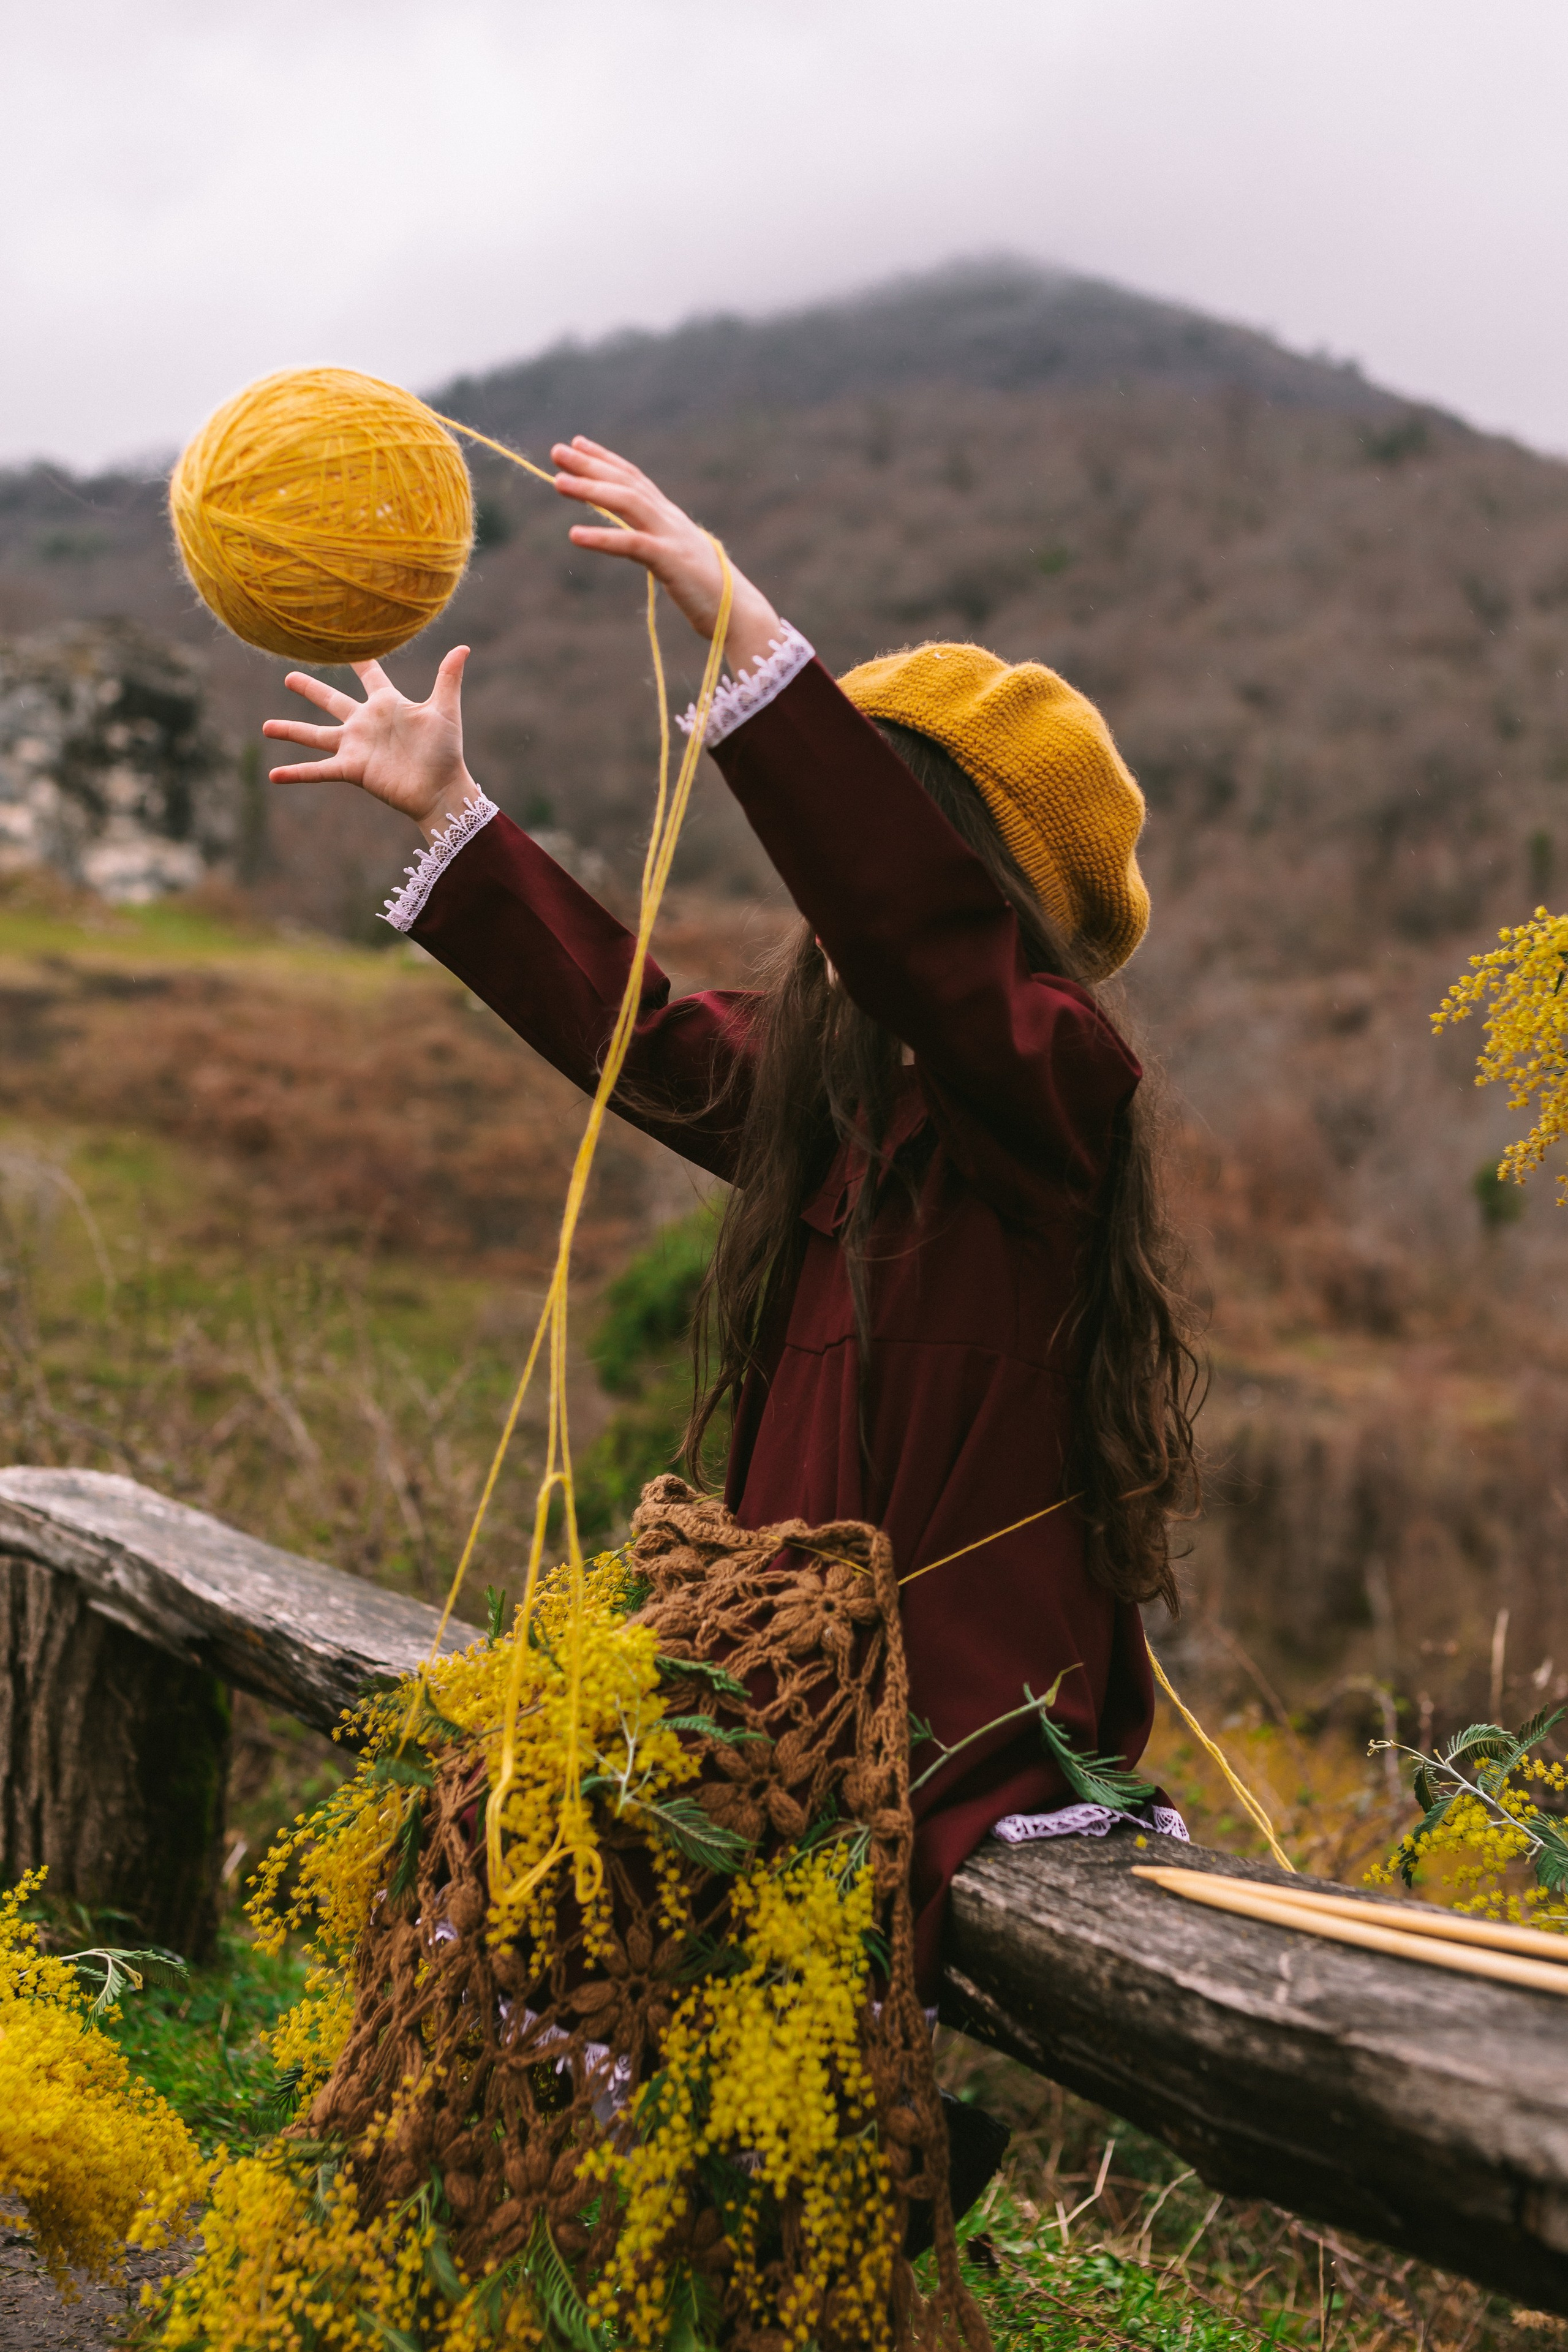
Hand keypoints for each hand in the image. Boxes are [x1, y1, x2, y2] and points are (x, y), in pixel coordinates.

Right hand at [261, 647, 477, 842]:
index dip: (359, 659)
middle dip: (310, 688)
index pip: (369, 675)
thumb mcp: (446, 710)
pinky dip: (296, 773)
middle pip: (331, 700)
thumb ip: (448, 678)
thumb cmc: (446, 751)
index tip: (343, 640)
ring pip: (315, 734)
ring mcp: (356, 747)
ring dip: (290, 731)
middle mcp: (366, 724)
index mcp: (387, 705)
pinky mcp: (352, 769)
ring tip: (265, 727)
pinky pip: (318, 770)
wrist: (442, 788)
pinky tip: (273, 776)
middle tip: (289, 675)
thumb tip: (463, 648)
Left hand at [552, 438, 784, 674]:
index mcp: (669, 517)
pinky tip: (574, 535)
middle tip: (556, 451)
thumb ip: (654, 544)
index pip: (634, 478)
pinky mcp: (671, 561)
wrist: (738, 613)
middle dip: (590, 465)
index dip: (605, 459)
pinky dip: (602, 538)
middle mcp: (669, 519)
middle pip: (626, 483)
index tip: (577, 443)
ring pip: (627, 503)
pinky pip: (631, 544)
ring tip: (557, 483)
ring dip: (591, 491)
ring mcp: (671, 537)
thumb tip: (635, 542)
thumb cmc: (707, 592)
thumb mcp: (674, 560)